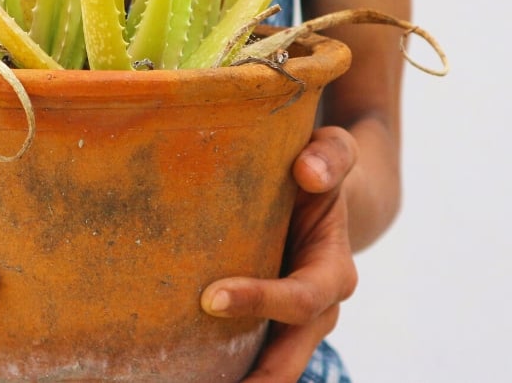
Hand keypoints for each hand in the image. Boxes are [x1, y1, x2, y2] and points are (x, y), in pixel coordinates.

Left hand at [200, 126, 359, 381]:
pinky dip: (220, 373)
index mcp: (333, 272)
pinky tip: (178, 376)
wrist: (317, 191)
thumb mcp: (332, 151)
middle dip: (255, 380)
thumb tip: (307, 171)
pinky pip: (244, 359)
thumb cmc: (316, 168)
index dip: (260, 301)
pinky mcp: (261, 325)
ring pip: (267, 370)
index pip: (300, 300)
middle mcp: (316, 309)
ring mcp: (288, 324)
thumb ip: (330, 155)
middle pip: (287, 358)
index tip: (211, 298)